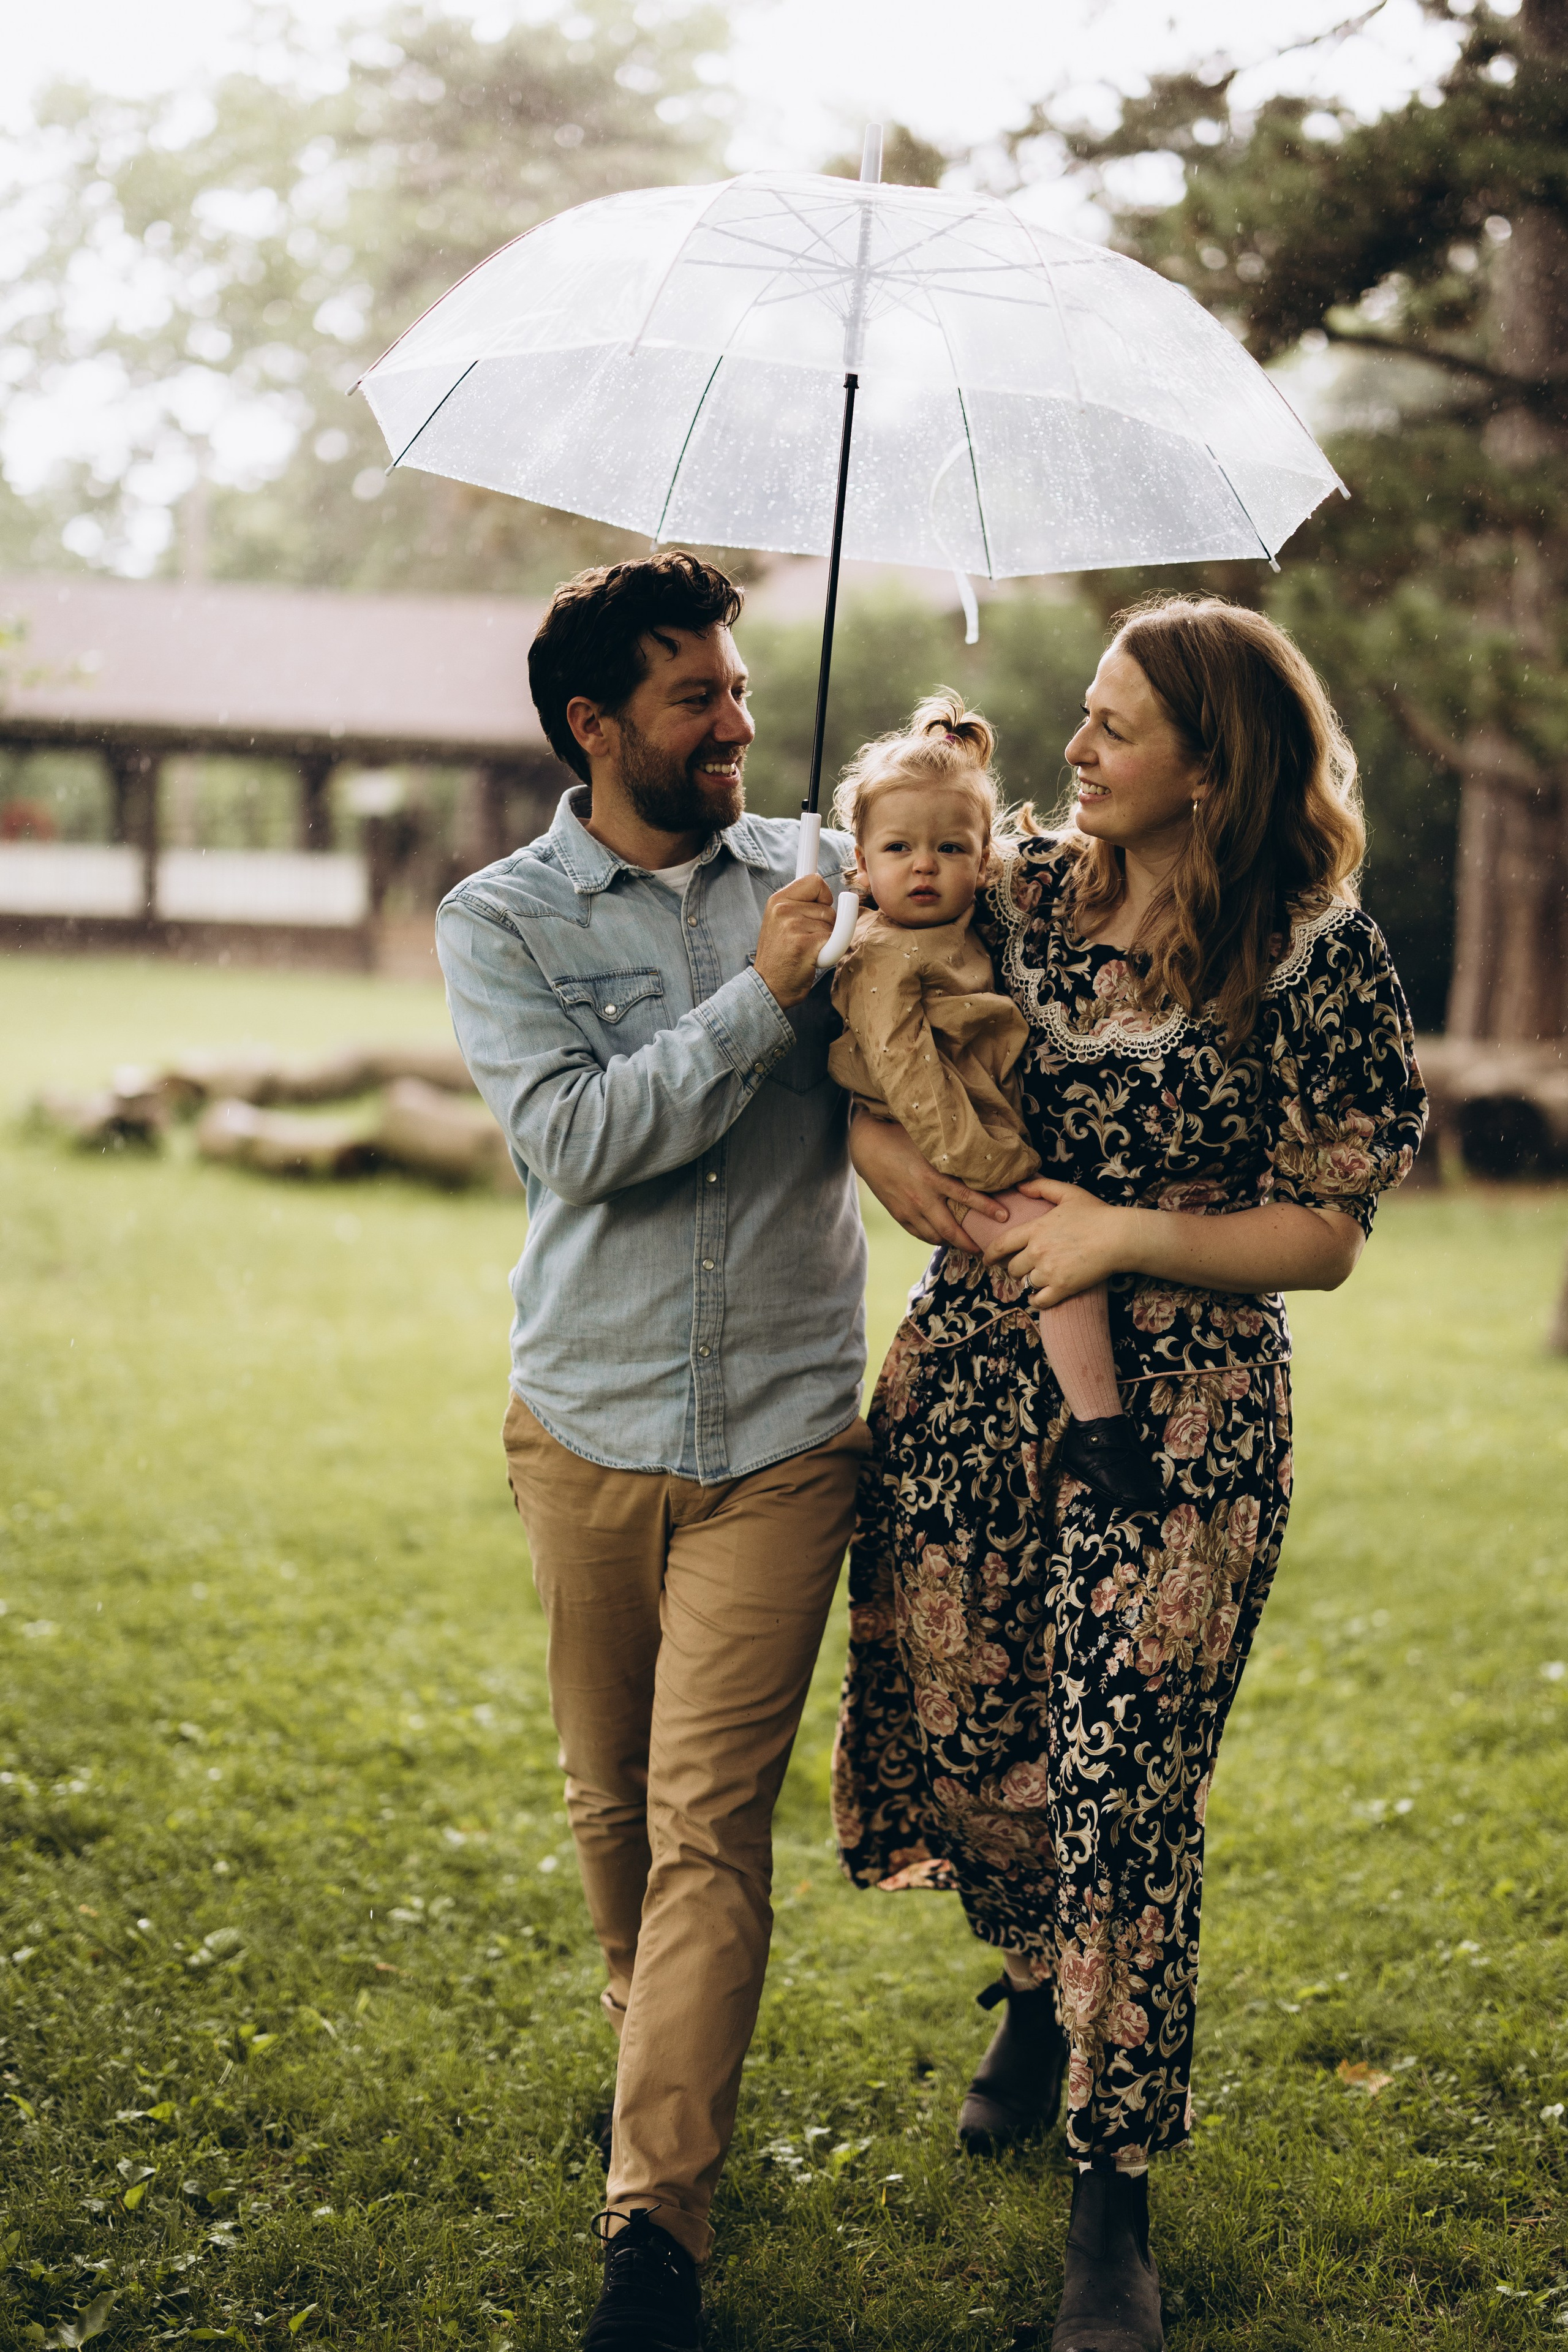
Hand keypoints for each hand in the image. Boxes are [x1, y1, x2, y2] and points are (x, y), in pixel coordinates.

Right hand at [754, 873, 835, 1007]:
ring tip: (806, 950)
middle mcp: (783, 909)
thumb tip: (825, 888)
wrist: (769, 987)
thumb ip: (798, 905)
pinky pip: (835, 940)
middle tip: (806, 940)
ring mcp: (793, 926)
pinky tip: (812, 959)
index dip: (824, 896)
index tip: (819, 908)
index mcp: (777, 900)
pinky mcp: (804, 944)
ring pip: (832, 924)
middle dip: (825, 925)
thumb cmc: (780, 956)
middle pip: (828, 907)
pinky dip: (829, 952)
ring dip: (826, 940)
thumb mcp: (780, 922)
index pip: (815, 881)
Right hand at [849, 1110, 1008, 1248]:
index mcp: (932, 1177)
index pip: (966, 1197)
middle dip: (969, 1242)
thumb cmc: (901, 1138)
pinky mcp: (899, 1214)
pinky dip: (934, 1238)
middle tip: (986, 1249)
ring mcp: (908, 1209)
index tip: (1005, 1216)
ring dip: (952, 1243)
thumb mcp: (929, 1144)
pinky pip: (920, 1234)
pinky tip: (943, 1237)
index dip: (988, 1208)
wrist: (867, 1147)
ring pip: (935, 1236)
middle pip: (950, 1229)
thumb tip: (979, 1154)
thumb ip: (951, 1154)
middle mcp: (921, 1198)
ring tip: (967, 1246)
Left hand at [980, 1177, 1135, 1305]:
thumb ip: (1042, 1188)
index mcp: (1035, 1230)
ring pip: (1026, 1283)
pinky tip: (1038, 1297)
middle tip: (1021, 1269)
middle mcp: (1037, 1252)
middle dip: (1014, 1268)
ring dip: (1028, 1282)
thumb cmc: (1096, 1214)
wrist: (1118, 1237)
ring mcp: (1049, 1271)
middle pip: (1013, 1267)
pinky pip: (1040, 1300)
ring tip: (1035, 1279)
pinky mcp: (1063, 1287)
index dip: (990, 1254)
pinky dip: (1036, 1300)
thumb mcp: (1068, 1193)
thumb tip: (1020, 1187)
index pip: (1002, 1245)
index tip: (987, 1260)